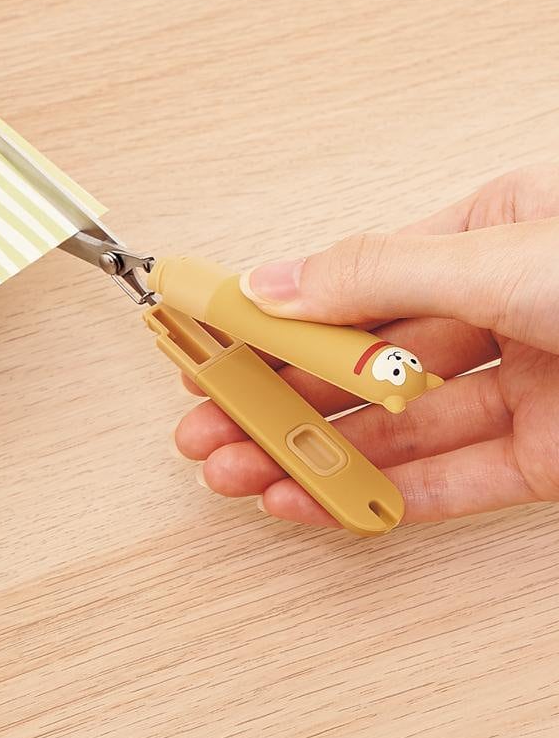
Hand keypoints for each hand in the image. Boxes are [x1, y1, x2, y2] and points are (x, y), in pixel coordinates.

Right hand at [176, 165, 558, 526]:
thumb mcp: (500, 255)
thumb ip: (379, 274)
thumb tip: (273, 285)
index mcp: (483, 239)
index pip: (350, 288)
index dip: (274, 322)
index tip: (213, 346)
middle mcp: (495, 310)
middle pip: (360, 365)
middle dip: (277, 400)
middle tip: (211, 427)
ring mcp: (524, 385)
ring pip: (396, 428)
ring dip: (314, 454)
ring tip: (243, 472)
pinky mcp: (550, 455)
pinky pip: (453, 479)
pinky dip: (385, 496)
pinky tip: (320, 499)